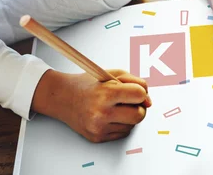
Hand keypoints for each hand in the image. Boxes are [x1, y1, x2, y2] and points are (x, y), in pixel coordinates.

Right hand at [33, 69, 151, 142]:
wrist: (63, 97)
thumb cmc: (90, 84)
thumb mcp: (113, 74)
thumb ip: (136, 83)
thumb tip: (149, 102)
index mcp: (106, 93)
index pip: (139, 95)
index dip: (141, 92)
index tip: (136, 91)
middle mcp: (102, 113)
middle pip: (139, 115)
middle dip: (139, 107)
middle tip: (130, 101)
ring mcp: (99, 127)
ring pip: (132, 125)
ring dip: (129, 116)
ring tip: (117, 106)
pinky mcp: (97, 137)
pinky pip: (122, 133)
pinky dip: (121, 124)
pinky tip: (111, 115)